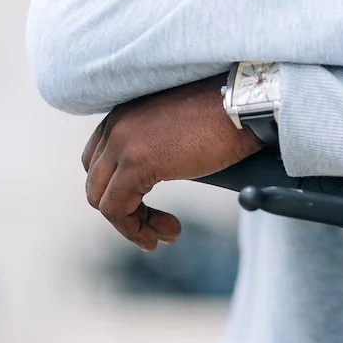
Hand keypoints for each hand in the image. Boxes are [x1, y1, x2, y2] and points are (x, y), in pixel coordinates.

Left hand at [81, 74, 261, 249]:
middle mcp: (116, 125)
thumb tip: (156, 177)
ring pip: (101, 199)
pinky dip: (133, 230)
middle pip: (97, 182)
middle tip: (160, 226)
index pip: (100, 162)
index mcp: (125, 113)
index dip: (121, 191)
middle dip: (125, 211)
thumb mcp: (177, 128)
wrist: (245, 105)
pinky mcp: (137, 163)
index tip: (149, 208)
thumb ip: (155, 148)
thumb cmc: (226, 115)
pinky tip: (159, 237)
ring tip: (163, 236)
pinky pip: (115, 209)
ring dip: (131, 224)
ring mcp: (123, 143)